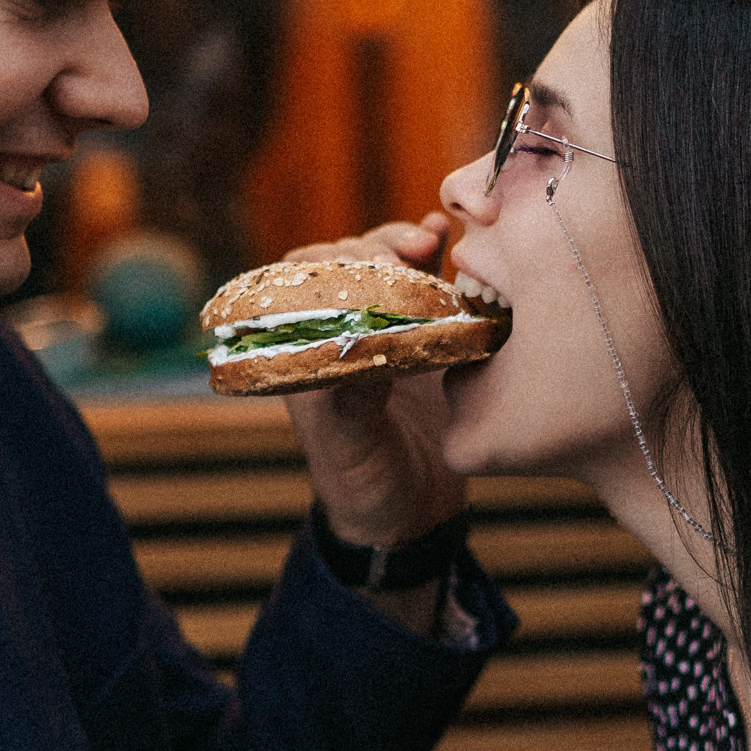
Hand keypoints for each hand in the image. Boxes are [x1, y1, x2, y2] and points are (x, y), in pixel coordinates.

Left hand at [280, 214, 464, 548]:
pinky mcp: (428, 337)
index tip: (372, 265)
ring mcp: (387, 331)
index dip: (333, 262)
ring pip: (390, 265)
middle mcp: (342, 333)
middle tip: (412, 252)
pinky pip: (429, 284)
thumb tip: (364, 337)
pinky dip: (437, 254)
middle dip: (378, 247)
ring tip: (432, 239)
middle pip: (350, 262)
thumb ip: (350, 393)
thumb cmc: (364, 485)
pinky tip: (447, 232)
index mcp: (305, 352)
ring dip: (408, 244)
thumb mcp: (349, 442)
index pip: (303, 281)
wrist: (411, 518)